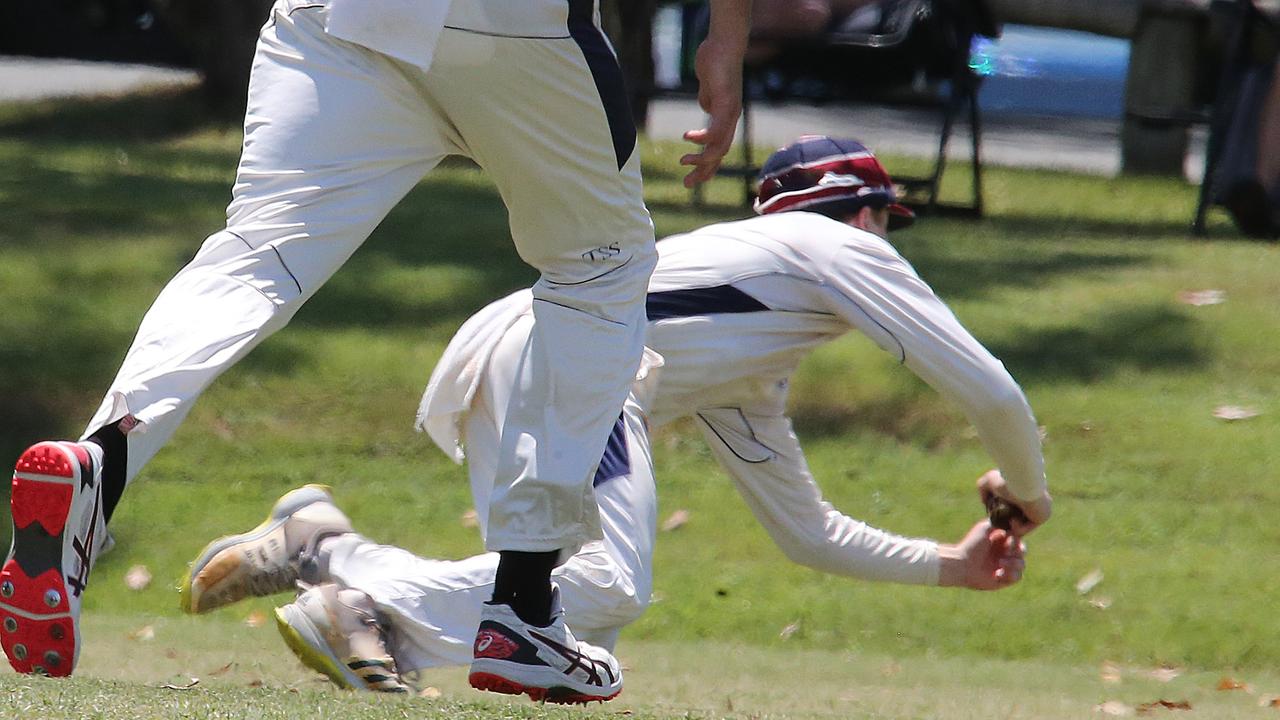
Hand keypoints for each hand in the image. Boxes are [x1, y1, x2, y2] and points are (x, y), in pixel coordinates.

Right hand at [681, 35, 744, 187]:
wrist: (724, 44)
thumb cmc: (715, 62)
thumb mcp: (708, 88)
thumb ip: (708, 101)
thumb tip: (706, 107)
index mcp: (725, 118)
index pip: (718, 149)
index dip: (707, 166)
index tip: (692, 178)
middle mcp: (731, 119)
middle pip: (719, 154)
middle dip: (703, 172)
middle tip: (686, 184)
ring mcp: (731, 112)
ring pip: (720, 146)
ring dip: (703, 159)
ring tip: (684, 162)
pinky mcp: (727, 103)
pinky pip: (717, 128)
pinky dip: (703, 138)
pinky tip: (687, 137)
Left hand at [937, 521, 1026, 590]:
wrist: (961, 563)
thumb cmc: (971, 545)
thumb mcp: (985, 528)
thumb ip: (1000, 523)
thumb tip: (1015, 523)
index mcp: (1000, 542)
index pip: (1017, 539)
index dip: (1017, 539)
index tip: (1009, 538)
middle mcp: (1003, 554)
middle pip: (1022, 552)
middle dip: (1018, 550)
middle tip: (1007, 551)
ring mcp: (1004, 567)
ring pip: (1021, 564)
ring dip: (1014, 563)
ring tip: (1001, 563)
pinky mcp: (1003, 579)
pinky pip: (1017, 577)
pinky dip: (1010, 574)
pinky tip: (997, 573)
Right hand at [977, 469, 1050, 535]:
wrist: (1019, 482)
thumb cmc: (1005, 478)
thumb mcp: (988, 481)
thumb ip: (984, 490)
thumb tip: (985, 502)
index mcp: (1025, 492)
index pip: (1015, 508)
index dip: (1003, 514)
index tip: (993, 517)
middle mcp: (1035, 501)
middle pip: (1019, 518)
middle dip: (1007, 524)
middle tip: (997, 525)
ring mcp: (1041, 509)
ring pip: (1023, 525)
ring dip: (1011, 526)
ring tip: (1006, 520)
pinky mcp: (1043, 516)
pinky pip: (1027, 528)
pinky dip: (1018, 528)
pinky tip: (1013, 520)